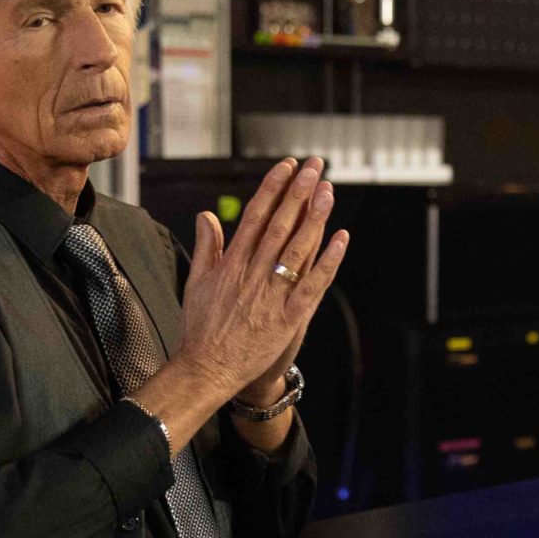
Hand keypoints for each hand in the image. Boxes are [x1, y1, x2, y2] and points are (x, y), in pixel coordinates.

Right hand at [170, 158, 347, 405]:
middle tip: (314, 167)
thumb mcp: (197, 282)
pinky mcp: (287, 318)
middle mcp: (252, 274)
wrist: (206, 370)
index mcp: (231, 263)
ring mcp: (271, 295)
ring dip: (315, 219)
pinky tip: (341, 239)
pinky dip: (328, 261)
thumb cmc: (201, 328)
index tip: (287, 167)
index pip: (256, 216)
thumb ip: (207, 247)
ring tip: (328, 191)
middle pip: (280, 226)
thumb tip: (206, 215)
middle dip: (298, 193)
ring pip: (298, 249)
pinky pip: (312, 285)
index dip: (273, 189)